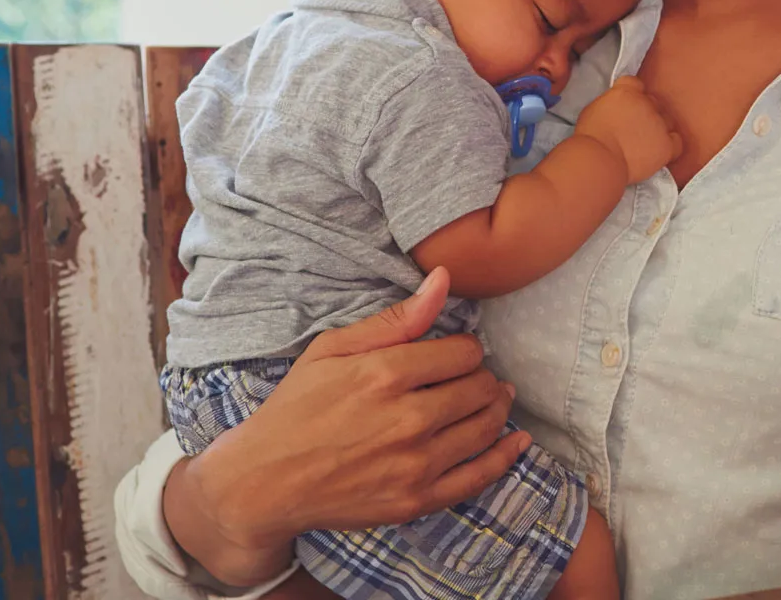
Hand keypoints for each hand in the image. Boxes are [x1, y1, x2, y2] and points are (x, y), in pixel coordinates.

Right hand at [165, 267, 529, 584]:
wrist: (263, 482)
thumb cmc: (296, 408)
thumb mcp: (333, 349)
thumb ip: (395, 319)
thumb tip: (444, 280)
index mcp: (386, 374)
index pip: (464, 352)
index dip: (465, 349)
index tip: (454, 354)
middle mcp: (407, 419)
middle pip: (479, 388)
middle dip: (482, 378)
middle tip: (473, 377)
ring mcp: (415, 464)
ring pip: (486, 427)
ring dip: (497, 409)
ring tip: (493, 399)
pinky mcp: (416, 500)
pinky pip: (479, 476)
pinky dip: (505, 457)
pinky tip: (517, 442)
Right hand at [573, 75, 682, 181]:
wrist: (600, 159)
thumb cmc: (591, 138)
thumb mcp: (595, 109)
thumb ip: (611, 103)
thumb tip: (617, 109)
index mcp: (627, 91)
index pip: (636, 84)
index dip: (632, 96)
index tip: (627, 106)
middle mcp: (646, 103)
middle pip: (653, 102)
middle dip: (645, 113)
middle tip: (634, 128)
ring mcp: (659, 123)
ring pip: (667, 120)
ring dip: (659, 128)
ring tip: (645, 142)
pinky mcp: (667, 144)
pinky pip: (677, 141)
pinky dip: (670, 145)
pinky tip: (659, 151)